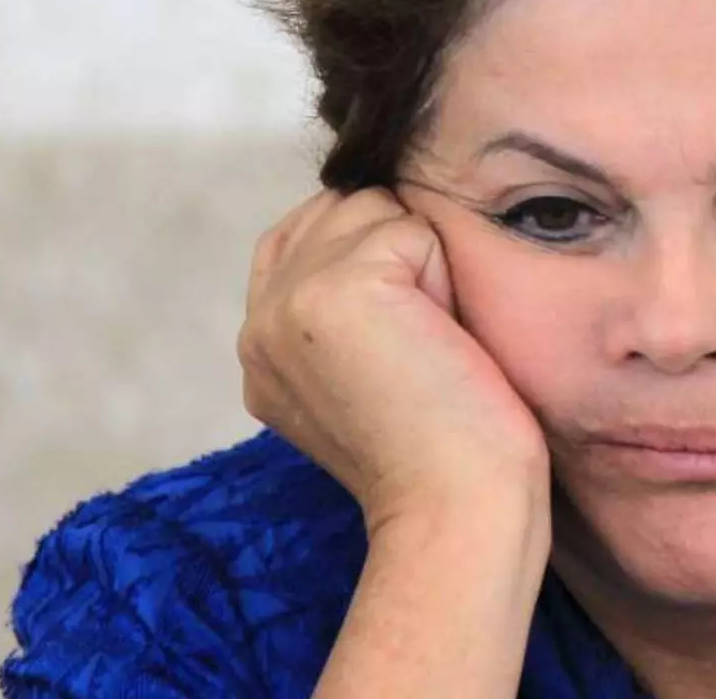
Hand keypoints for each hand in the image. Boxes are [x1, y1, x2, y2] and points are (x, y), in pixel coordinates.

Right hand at [240, 187, 549, 534]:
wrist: (457, 507)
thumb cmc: (447, 448)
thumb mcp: (369, 371)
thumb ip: (346, 307)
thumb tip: (381, 234)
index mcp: (260, 345)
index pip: (305, 232)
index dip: (372, 249)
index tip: (411, 325)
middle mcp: (259, 322)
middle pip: (344, 207)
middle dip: (403, 251)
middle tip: (424, 342)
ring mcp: (287, 302)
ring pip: (376, 208)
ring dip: (426, 260)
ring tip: (431, 339)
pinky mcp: (333, 290)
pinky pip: (410, 228)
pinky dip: (444, 274)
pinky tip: (440, 338)